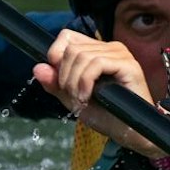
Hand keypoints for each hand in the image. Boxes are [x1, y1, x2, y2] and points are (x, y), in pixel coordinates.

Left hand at [33, 29, 162, 156]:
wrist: (131, 132)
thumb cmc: (108, 116)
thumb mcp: (74, 100)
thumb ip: (56, 85)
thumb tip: (37, 68)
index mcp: (97, 50)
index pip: (67, 36)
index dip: (55, 54)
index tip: (58, 80)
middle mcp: (110, 47)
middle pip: (71, 49)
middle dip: (64, 76)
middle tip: (73, 96)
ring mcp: (120, 54)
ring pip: (81, 56)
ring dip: (74, 82)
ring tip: (81, 99)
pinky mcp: (128, 64)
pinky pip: (96, 63)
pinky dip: (85, 82)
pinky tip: (88, 96)